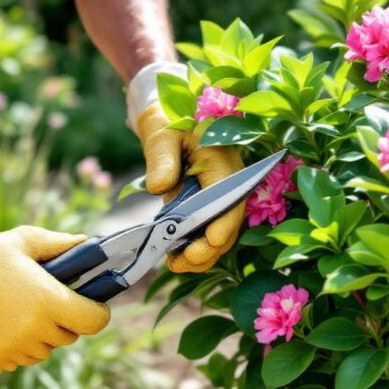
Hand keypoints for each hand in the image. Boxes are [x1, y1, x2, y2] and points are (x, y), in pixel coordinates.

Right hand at [0, 215, 109, 373]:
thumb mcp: (27, 241)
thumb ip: (61, 245)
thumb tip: (87, 243)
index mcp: (50, 302)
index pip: (94, 321)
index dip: (97, 313)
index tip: (91, 307)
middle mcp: (35, 331)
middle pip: (68, 338)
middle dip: (62, 322)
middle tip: (45, 304)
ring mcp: (13, 349)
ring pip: (41, 352)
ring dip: (37, 338)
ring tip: (17, 313)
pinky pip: (14, 361)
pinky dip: (11, 348)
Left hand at [136, 101, 244, 272]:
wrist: (171, 124)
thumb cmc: (169, 126)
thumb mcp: (162, 137)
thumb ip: (162, 160)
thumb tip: (158, 187)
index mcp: (223, 162)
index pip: (229, 199)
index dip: (223, 223)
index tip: (210, 241)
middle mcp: (230, 184)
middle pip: (229, 223)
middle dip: (209, 248)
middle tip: (183, 260)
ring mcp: (223, 199)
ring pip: (222, 235)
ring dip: (203, 255)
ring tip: (176, 264)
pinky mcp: (212, 209)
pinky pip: (210, 234)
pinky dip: (197, 249)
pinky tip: (177, 258)